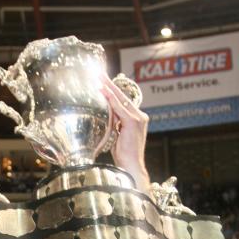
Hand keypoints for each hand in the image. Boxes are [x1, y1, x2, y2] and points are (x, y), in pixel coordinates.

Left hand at [100, 74, 149, 191]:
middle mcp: (140, 116)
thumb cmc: (124, 155)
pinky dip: (111, 99)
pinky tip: (103, 91)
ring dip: (108, 88)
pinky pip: (120, 107)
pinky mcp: (133, 122)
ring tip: (98, 78)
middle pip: (122, 96)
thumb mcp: (116, 135)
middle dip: (110, 84)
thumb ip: (114, 123)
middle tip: (99, 73)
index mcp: (136, 119)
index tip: (103, 82)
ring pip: (121, 99)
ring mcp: (138, 118)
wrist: (131, 166)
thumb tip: (106, 113)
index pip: (123, 101)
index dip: (113, 91)